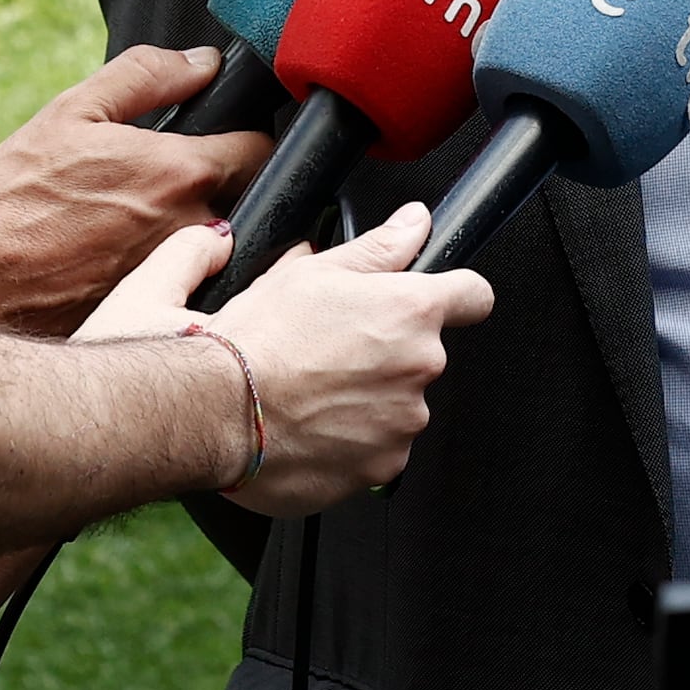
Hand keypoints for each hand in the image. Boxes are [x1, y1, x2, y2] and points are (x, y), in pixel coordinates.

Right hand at [0, 49, 267, 335]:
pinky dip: (179, 265)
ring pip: (226, 239)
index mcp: (183, 171)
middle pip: (252, 197)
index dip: (246, 136)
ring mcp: (186, 276)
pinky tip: (131, 256)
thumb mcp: (73, 113)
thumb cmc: (16, 200)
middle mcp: (197, 227)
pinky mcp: (166, 311)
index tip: (222, 135)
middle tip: (175, 175)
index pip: (264, 149)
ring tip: (144, 217)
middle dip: (228, 180)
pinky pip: (195, 278)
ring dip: (204, 223)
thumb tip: (204, 62)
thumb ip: (146, 76)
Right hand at [164, 205, 490, 517]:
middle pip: (422, 353)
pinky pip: (378, 448)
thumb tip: (415, 223)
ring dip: (368, 399)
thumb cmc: (259, 339)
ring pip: (398, 403)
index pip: (472, 295)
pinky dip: (352, 441)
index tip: (440, 302)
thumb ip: (380, 248)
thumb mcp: (314, 272)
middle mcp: (420, 365)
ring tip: (311, 392)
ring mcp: (405, 420)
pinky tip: (311, 426)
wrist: (217, 410)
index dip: (455, 295)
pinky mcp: (383, 466)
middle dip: (386, 352)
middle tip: (330, 351)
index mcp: (411, 310)